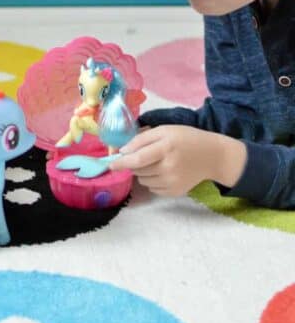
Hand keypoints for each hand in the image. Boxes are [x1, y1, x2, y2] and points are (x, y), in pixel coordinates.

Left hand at [108, 125, 246, 196]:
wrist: (212, 156)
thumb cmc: (185, 138)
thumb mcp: (164, 130)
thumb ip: (141, 139)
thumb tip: (122, 151)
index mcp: (166, 148)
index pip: (137, 159)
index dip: (121, 162)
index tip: (110, 164)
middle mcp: (169, 168)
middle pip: (138, 170)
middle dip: (133, 163)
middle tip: (143, 155)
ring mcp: (173, 182)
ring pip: (142, 180)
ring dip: (142, 172)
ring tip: (156, 162)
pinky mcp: (175, 192)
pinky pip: (152, 188)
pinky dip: (152, 180)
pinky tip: (163, 171)